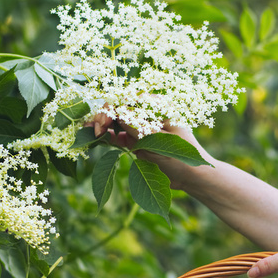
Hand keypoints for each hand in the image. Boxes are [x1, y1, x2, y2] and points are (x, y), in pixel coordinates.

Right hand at [87, 110, 215, 189]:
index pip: (129, 98)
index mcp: (158, 106)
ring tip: (87, 131)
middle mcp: (147, 113)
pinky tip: (93, 138)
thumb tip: (119, 111)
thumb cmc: (182, 158)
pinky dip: (104, 135)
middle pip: (118, 107)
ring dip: (100, 124)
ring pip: (114, 120)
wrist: (191, 179)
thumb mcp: (160, 142)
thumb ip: (140, 127)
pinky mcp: (134, 140)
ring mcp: (139, 126)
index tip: (104, 124)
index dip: (113, 107)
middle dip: (103, 115)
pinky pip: (115, 134)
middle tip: (95, 130)